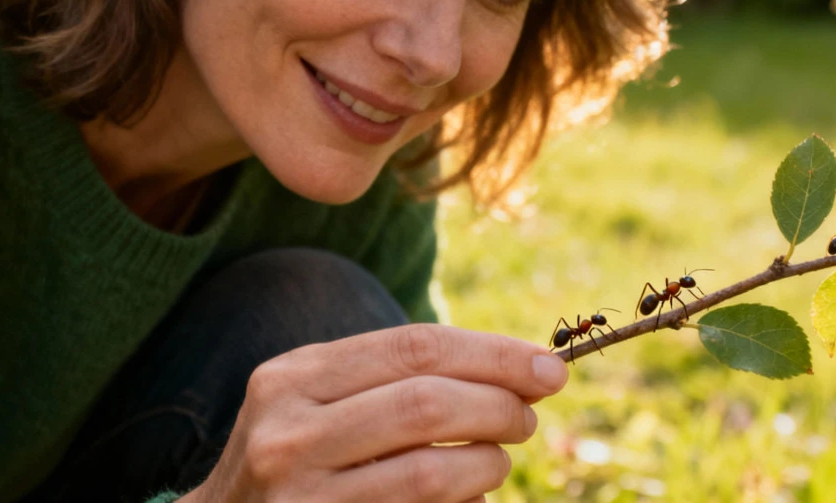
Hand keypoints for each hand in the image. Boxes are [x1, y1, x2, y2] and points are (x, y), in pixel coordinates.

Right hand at [183, 324, 568, 502]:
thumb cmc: (297, 455)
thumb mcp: (320, 399)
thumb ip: (400, 377)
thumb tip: (521, 370)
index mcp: (294, 376)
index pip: (415, 347)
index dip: (494, 354)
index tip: (547, 367)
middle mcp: (288, 433)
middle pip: (427, 403)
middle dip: (499, 405)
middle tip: (528, 416)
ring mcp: (299, 498)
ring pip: (429, 472)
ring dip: (488, 463)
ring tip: (498, 459)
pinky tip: (470, 496)